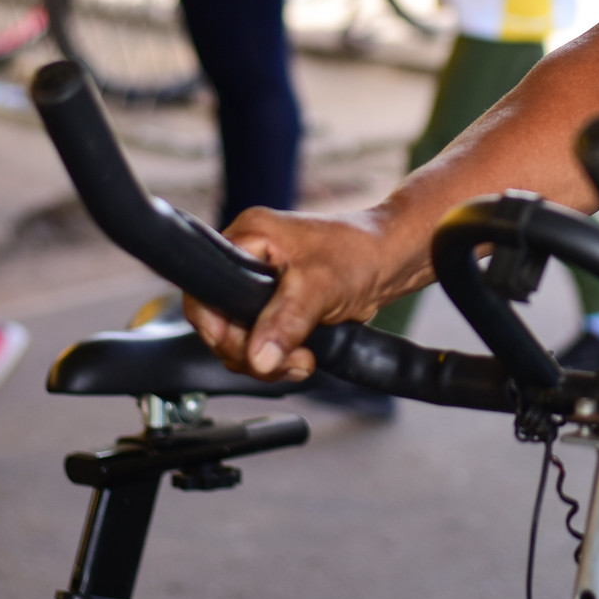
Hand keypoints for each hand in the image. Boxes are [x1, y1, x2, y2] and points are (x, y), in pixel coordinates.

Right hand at [186, 207, 399, 380]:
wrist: (394, 260)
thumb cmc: (362, 252)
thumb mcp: (320, 286)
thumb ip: (286, 321)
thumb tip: (258, 357)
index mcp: (248, 237)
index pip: (204, 292)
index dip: (218, 329)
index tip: (244, 350)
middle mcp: (249, 258)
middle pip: (221, 323)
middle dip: (252, 351)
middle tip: (286, 360)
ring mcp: (262, 283)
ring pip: (242, 338)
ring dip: (268, 360)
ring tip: (301, 360)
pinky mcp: (278, 303)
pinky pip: (262, 340)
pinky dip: (279, 357)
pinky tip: (303, 358)